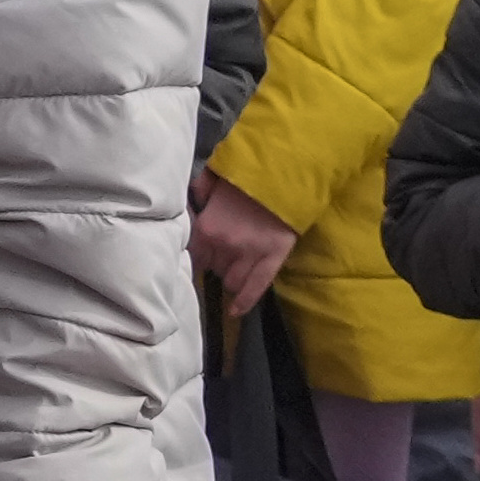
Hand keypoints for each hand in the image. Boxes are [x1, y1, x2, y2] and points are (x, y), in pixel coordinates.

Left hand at [187, 174, 298, 320]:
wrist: (289, 168)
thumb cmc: (247, 171)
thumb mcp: (213, 177)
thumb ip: (197, 194)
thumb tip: (190, 204)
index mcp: (205, 228)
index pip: (191, 256)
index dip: (194, 257)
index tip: (195, 257)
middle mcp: (224, 247)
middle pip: (212, 269)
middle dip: (214, 263)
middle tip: (219, 255)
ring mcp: (250, 255)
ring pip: (231, 281)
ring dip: (229, 277)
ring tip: (233, 268)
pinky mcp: (274, 258)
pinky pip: (257, 287)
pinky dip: (245, 302)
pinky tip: (235, 312)